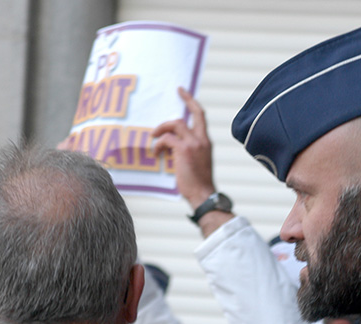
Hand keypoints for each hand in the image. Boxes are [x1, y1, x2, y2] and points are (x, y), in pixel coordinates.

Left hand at [151, 87, 217, 208]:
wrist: (203, 194)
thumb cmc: (198, 183)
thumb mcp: (197, 161)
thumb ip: (188, 149)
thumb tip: (171, 144)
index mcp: (206, 141)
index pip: (201, 116)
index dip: (191, 102)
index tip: (183, 92)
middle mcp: (202, 139)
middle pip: (192, 113)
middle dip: (183, 102)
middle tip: (174, 94)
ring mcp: (194, 144)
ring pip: (175, 124)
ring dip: (162, 129)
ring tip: (154, 137)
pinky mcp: (184, 150)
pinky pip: (166, 139)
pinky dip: (158, 145)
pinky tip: (156, 153)